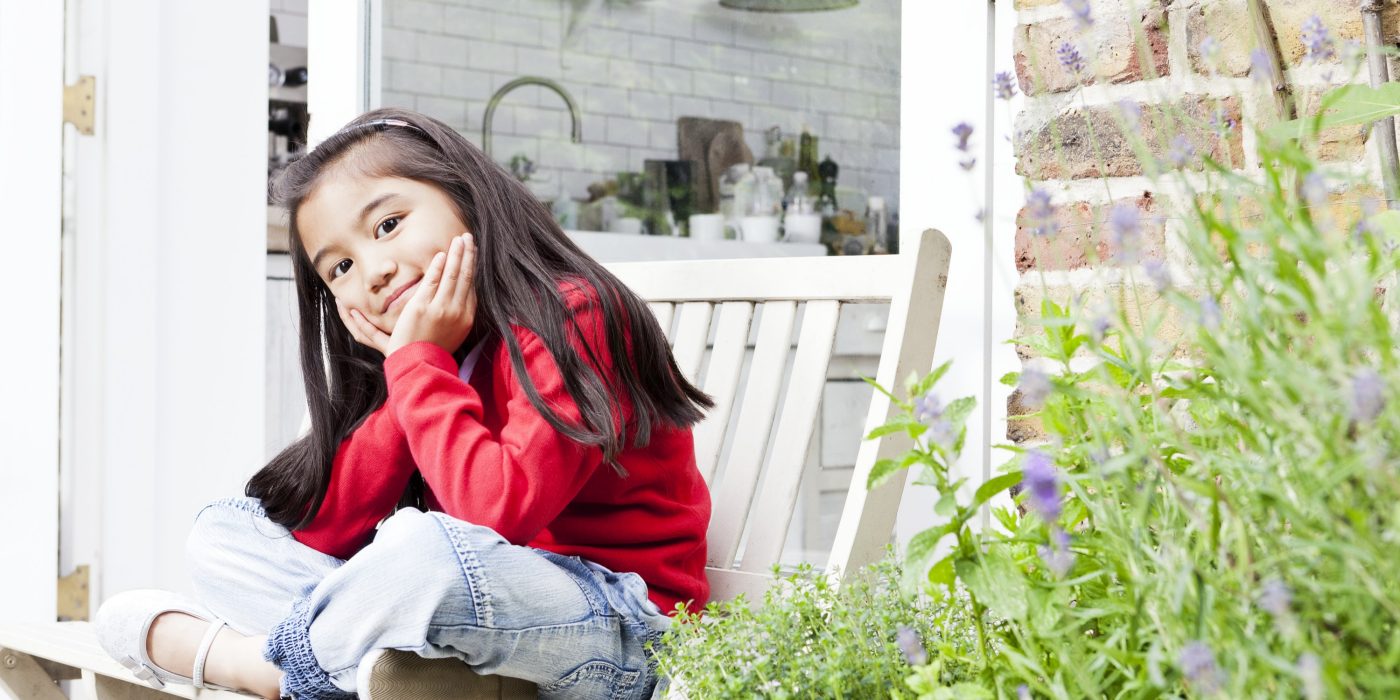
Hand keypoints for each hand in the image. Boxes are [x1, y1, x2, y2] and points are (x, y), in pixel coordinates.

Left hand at [337, 233, 477, 357]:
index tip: (472, 255)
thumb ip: (458, 318)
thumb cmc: (434, 354)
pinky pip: (433, 281)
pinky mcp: (422, 307)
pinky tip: (442, 254)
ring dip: (457, 255)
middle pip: (466, 278)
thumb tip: (460, 303)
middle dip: (468, 256)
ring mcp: (441, 309)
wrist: (419, 367)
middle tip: (469, 238)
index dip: (472, 269)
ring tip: (460, 239)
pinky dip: (439, 267)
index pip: (472, 288)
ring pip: (453, 276)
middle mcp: (458, 312)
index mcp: (467, 319)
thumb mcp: (455, 337)